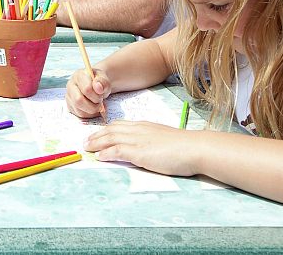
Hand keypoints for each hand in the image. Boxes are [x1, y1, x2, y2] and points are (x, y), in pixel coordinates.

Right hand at [66, 68, 109, 118]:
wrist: (96, 86)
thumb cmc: (99, 82)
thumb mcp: (104, 79)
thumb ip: (103, 82)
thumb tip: (98, 88)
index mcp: (79, 76)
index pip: (86, 89)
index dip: (96, 95)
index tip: (102, 94)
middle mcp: (70, 85)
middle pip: (79, 100)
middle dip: (93, 105)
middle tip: (100, 102)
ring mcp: (69, 96)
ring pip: (79, 109)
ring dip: (92, 110)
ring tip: (97, 105)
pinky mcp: (70, 106)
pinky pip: (79, 114)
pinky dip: (89, 114)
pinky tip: (93, 108)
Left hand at [84, 121, 198, 175]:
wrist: (195, 147)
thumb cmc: (185, 146)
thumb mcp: (165, 138)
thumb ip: (153, 140)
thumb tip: (147, 147)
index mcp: (145, 126)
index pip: (121, 125)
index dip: (107, 129)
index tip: (99, 133)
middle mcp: (138, 130)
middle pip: (111, 130)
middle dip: (97, 135)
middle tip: (87, 140)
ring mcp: (137, 140)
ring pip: (110, 138)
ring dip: (96, 143)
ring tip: (87, 148)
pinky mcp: (139, 152)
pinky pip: (117, 150)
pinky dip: (106, 153)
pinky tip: (99, 157)